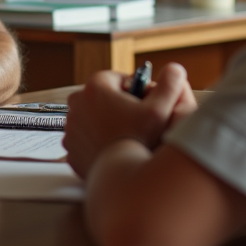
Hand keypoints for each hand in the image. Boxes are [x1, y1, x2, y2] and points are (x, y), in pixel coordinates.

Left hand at [63, 63, 194, 177]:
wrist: (121, 176)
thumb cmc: (139, 140)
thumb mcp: (160, 109)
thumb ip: (170, 84)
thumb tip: (175, 69)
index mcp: (96, 86)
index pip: (117, 79)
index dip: (133, 90)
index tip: (142, 103)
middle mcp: (77, 103)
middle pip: (103, 97)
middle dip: (117, 106)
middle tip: (135, 121)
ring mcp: (71, 127)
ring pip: (92, 118)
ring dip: (106, 123)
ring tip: (125, 135)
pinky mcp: (70, 147)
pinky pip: (85, 139)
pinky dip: (96, 142)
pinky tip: (112, 148)